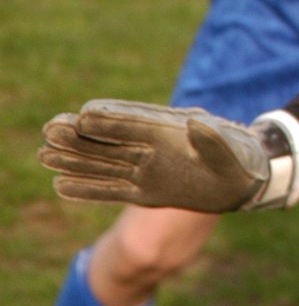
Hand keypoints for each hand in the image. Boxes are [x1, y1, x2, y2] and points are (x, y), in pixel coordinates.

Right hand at [39, 101, 275, 211]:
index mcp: (172, 132)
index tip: (85, 113)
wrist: (247, 178)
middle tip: (50, 128)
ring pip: (105, 163)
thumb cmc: (243, 159)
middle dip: (81, 136)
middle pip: (111, 140)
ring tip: (44, 152)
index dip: (111, 118)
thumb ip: (215, 141)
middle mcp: (154, 149)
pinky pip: (113, 190)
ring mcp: (148, 170)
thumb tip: (198, 123)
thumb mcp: (234, 151)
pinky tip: (62, 185)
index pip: (135, 122)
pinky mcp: (149, 192)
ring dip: (76, 159)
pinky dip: (88, 189)